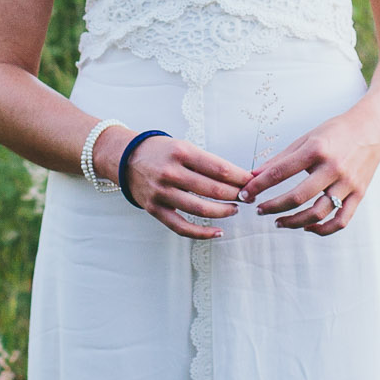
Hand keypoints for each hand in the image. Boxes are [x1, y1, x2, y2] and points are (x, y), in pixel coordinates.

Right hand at [119, 132, 248, 235]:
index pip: (220, 169)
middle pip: (213, 190)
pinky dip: (202, 233)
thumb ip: (208, 163)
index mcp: (182, 153)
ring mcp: (162, 193)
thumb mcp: (184, 147)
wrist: (126, 159)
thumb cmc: (162, 152)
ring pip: (201, 209)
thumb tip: (240, 177)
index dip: (240, 178)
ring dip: (224, 211)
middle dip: (236, 194)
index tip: (253, 182)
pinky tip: (218, 232)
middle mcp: (171, 172)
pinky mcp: (155, 209)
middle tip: (248, 197)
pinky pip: (182, 227)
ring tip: (235, 209)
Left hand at [239, 109, 379, 235]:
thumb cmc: (336, 131)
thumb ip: (281, 158)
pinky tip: (307, 227)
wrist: (372, 127)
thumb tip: (255, 174)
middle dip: (273, 206)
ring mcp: (348, 183)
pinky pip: (341, 221)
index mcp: (317, 149)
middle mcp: (333, 167)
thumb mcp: (307, 138)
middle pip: (297, 196)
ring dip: (294, 222)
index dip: (259, 185)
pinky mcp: (359, 194)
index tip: (246, 193)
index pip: (280, 172)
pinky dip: (323, 229)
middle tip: (259, 209)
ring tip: (279, 222)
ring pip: (318, 213)